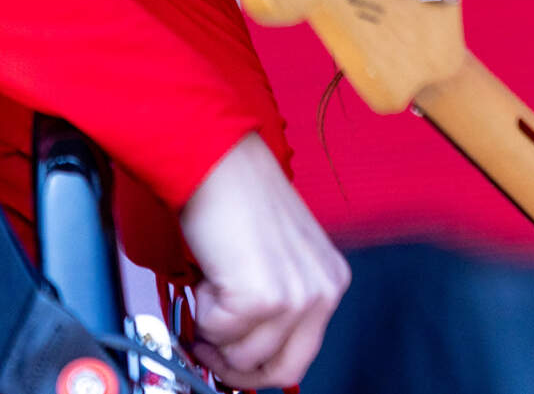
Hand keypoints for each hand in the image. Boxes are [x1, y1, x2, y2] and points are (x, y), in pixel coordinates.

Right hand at [178, 132, 350, 388]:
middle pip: (283, 371)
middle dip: (236, 369)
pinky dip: (202, 310)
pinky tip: (210, 272)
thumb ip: (276, 306)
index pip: (301, 357)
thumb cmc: (239, 199)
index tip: (229, 359)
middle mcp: (324, 291)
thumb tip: (245, 356)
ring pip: (242, 357)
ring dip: (214, 329)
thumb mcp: (279, 259)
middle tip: (207, 344)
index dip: (258, 367)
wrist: (220, 162)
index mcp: (331, 281)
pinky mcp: (262, 297)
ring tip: (213, 284)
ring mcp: (296, 297)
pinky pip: (218, 334)